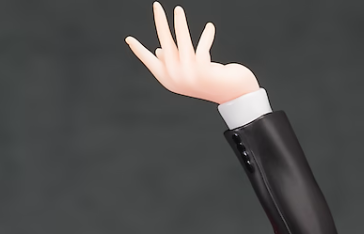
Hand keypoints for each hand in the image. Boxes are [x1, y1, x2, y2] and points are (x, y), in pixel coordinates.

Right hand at [126, 5, 256, 104]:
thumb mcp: (189, 71)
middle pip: (165, 45)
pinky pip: (202, 46)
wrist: (234, 95)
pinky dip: (206, 36)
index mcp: (169, 80)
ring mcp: (189, 76)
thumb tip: (158, 51)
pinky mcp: (203, 70)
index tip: (128, 39)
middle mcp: (176, 79)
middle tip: (157, 5)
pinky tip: (210, 27)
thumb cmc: (211, 81)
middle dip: (160, 23)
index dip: (139, 51)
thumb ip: (174, 62)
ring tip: (178, 10)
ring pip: (182, 43)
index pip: (150, 62)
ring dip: (180, 24)